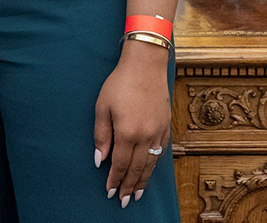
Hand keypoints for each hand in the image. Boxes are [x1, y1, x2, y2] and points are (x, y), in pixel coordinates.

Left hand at [93, 41, 171, 206]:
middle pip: (137, 168)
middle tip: (123, 200)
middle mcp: (145, 136)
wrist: (145, 65)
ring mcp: (158, 132)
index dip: (114, 180)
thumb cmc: (120, 83)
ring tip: (136, 194)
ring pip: (151, 163)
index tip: (109, 192)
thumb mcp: (102, 107)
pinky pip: (161, 152)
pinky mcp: (166, 126)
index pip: (121, 164)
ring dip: (143, 180)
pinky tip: (149, 170)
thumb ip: (102, 135)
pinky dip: (154, 165)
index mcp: (127, 132)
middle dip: (128, 186)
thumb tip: (100, 159)